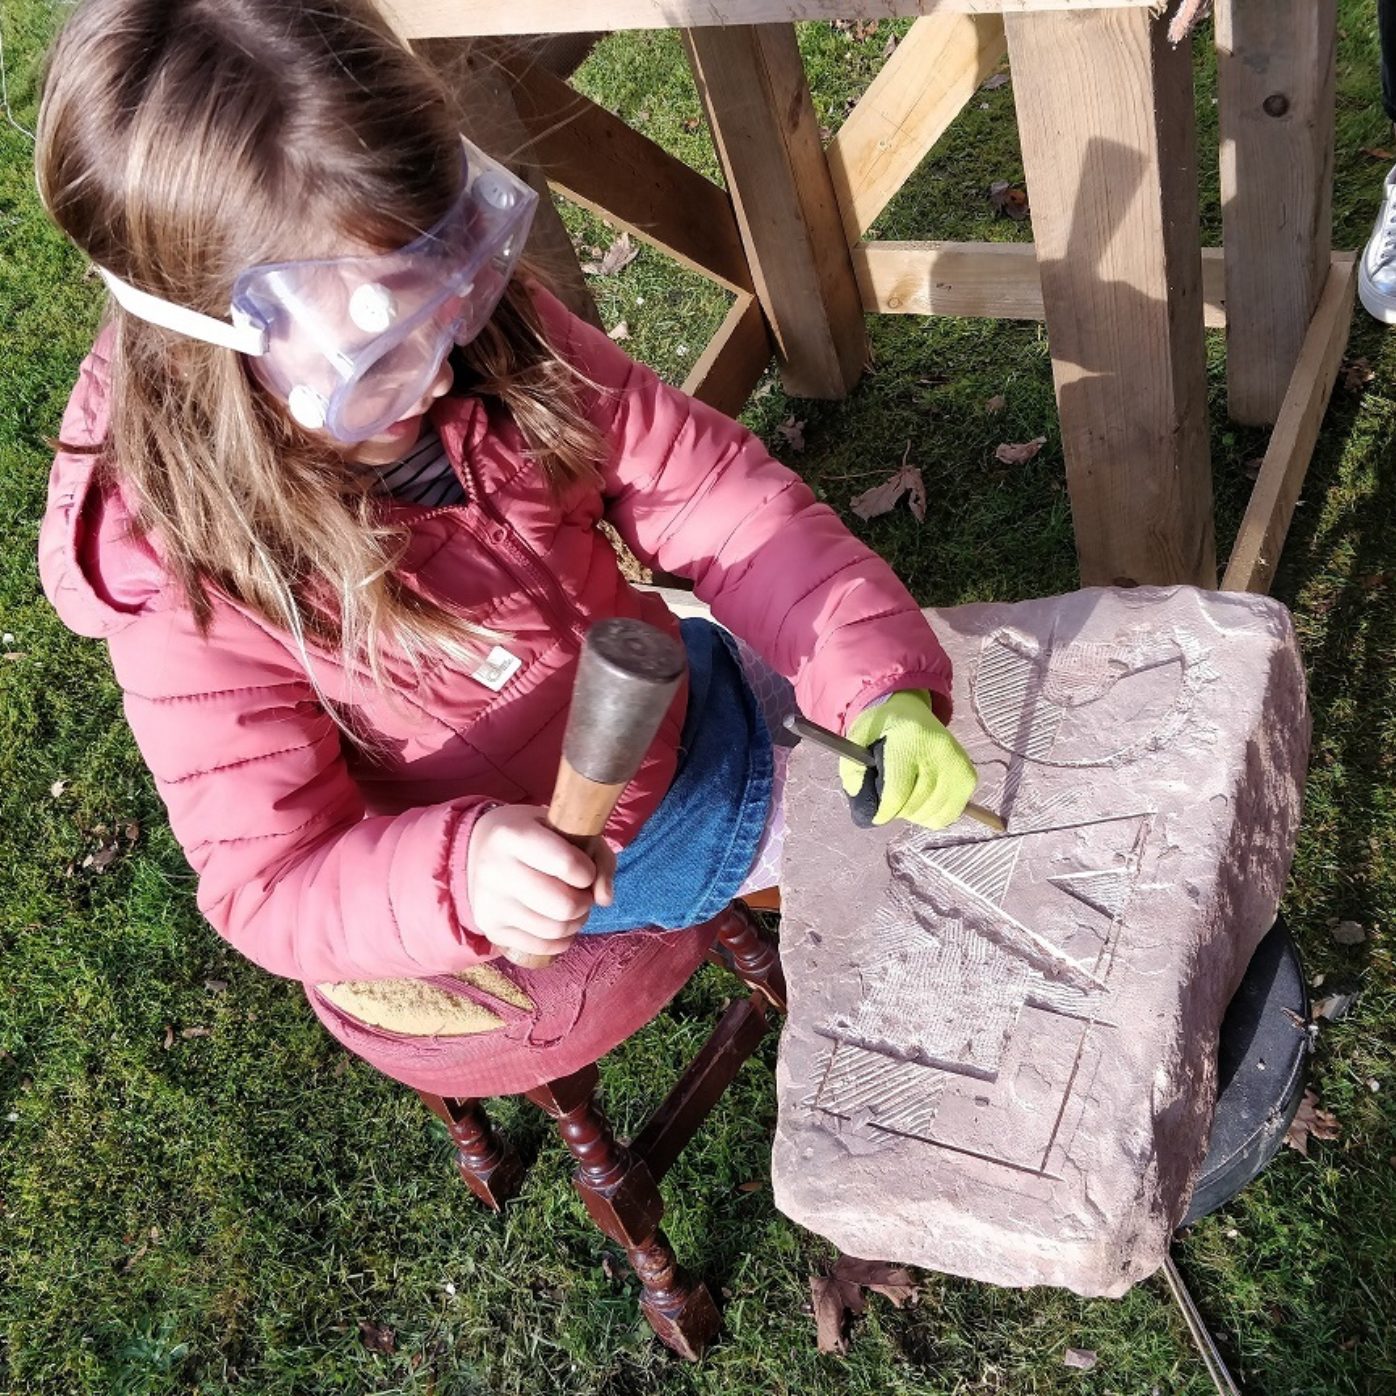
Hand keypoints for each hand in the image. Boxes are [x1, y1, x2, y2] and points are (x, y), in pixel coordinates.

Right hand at [466, 805, 615, 960]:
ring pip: (554, 930)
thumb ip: (599, 860)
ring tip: (572, 907)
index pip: (567, 864)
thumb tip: (605, 899)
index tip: (584, 869)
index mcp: (513, 836)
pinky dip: (560, 940)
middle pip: (564, 905)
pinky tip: (558, 923)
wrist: (486, 849)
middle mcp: (494, 869)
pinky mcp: (490, 928)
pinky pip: (541, 947)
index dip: (588, 872)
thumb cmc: (538, 837)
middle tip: (582, 893)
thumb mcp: (570, 832)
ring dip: (575, 922)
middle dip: (584, 902)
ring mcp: (489, 902)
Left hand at [837, 691, 977, 829]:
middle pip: (915, 806)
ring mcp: (958, 765)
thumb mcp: (858, 738)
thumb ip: (852, 769)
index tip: (874, 815)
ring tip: (906, 797)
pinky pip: (949, 814)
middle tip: (889, 801)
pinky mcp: (969, 777)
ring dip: (914, 814)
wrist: (910, 711)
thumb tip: (861, 799)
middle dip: (896, 811)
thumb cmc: (883, 727)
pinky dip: (932, 815)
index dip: (882, 812)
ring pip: (932, 814)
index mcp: (910, 739)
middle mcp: (940, 751)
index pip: (897, 792)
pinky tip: (922, 800)